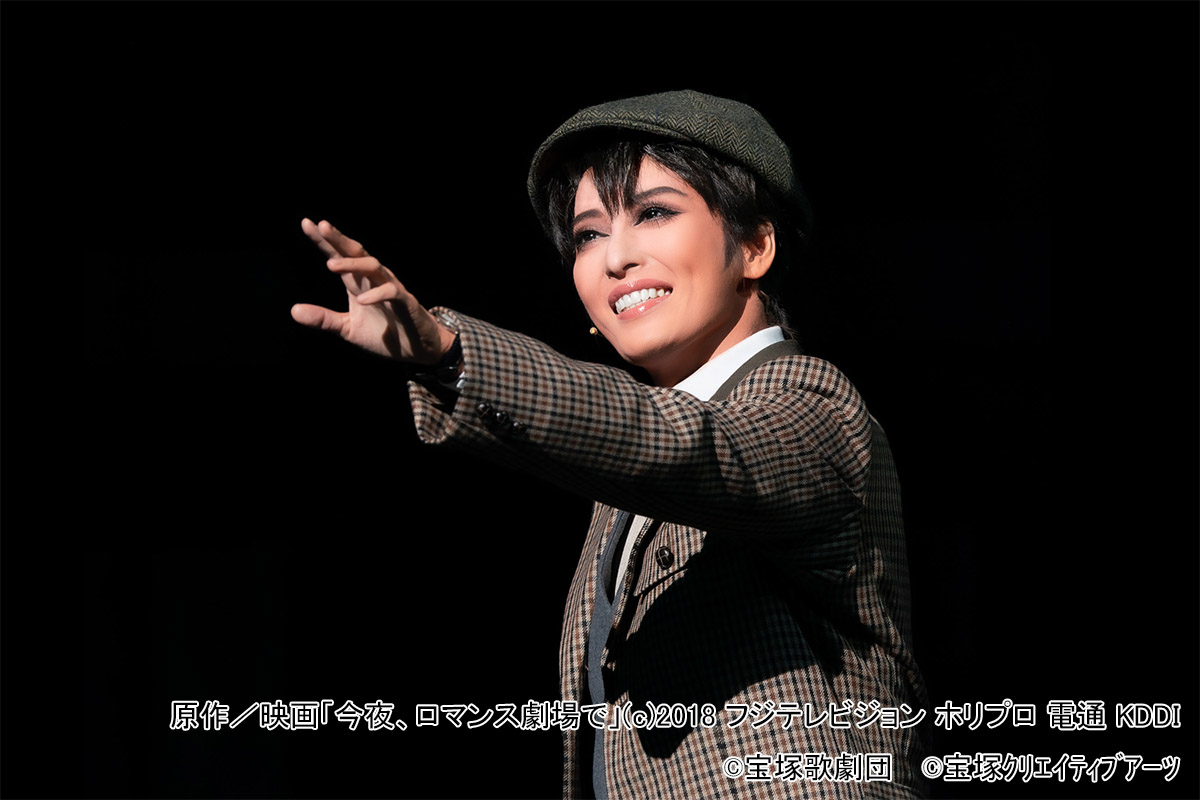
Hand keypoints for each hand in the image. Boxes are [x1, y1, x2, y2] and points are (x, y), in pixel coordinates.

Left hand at [291, 218, 455, 362]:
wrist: (416, 349)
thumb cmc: (383, 334)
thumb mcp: (348, 329)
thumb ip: (323, 319)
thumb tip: (293, 310)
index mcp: (357, 283)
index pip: (338, 256)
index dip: (324, 241)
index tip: (306, 223)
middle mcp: (373, 280)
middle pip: (356, 253)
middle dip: (339, 239)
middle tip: (322, 226)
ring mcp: (391, 288)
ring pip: (373, 267)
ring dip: (353, 264)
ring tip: (331, 265)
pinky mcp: (406, 302)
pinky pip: (392, 292)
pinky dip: (377, 294)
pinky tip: (362, 299)